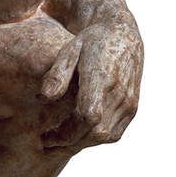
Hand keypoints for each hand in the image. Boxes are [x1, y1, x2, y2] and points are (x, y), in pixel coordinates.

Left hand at [39, 22, 142, 148]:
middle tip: (47, 141)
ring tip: (59, 140)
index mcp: (102, 78)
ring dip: (81, 143)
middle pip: (96, 132)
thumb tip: (42, 99)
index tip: (45, 135)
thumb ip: (56, 76)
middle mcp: (119, 93)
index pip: (88, 117)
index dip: (66, 132)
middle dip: (69, 142)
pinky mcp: (133, 107)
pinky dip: (95, 138)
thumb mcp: (68, 51)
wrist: (122, 33)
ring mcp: (129, 101)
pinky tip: (77, 134)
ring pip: (106, 136)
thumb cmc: (90, 42)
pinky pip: (115, 133)